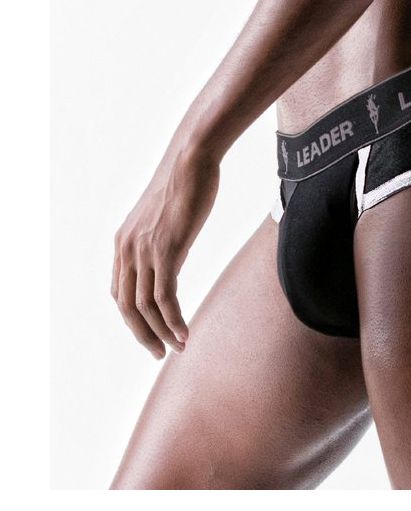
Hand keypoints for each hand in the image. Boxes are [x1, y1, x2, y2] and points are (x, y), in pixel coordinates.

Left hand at [111, 149, 219, 357]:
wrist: (191, 158)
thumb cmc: (185, 181)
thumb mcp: (164, 215)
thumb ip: (160, 237)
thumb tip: (171, 251)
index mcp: (123, 242)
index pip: (120, 292)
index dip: (133, 318)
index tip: (152, 331)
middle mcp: (127, 249)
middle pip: (127, 306)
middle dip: (142, 334)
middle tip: (160, 352)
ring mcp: (144, 250)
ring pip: (144, 307)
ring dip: (160, 333)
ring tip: (177, 347)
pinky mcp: (165, 250)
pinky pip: (164, 297)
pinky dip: (174, 321)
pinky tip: (185, 333)